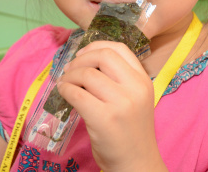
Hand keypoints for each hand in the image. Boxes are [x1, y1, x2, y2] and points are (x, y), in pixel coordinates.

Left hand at [57, 41, 166, 171]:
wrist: (136, 163)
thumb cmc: (130, 131)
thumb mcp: (134, 99)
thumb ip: (119, 79)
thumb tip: (83, 62)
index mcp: (143, 80)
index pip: (119, 48)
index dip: (96, 46)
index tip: (82, 54)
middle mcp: (135, 88)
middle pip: (102, 56)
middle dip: (80, 60)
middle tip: (70, 69)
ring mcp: (121, 103)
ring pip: (87, 74)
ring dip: (69, 76)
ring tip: (65, 84)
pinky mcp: (104, 119)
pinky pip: (77, 94)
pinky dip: (65, 90)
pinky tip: (64, 94)